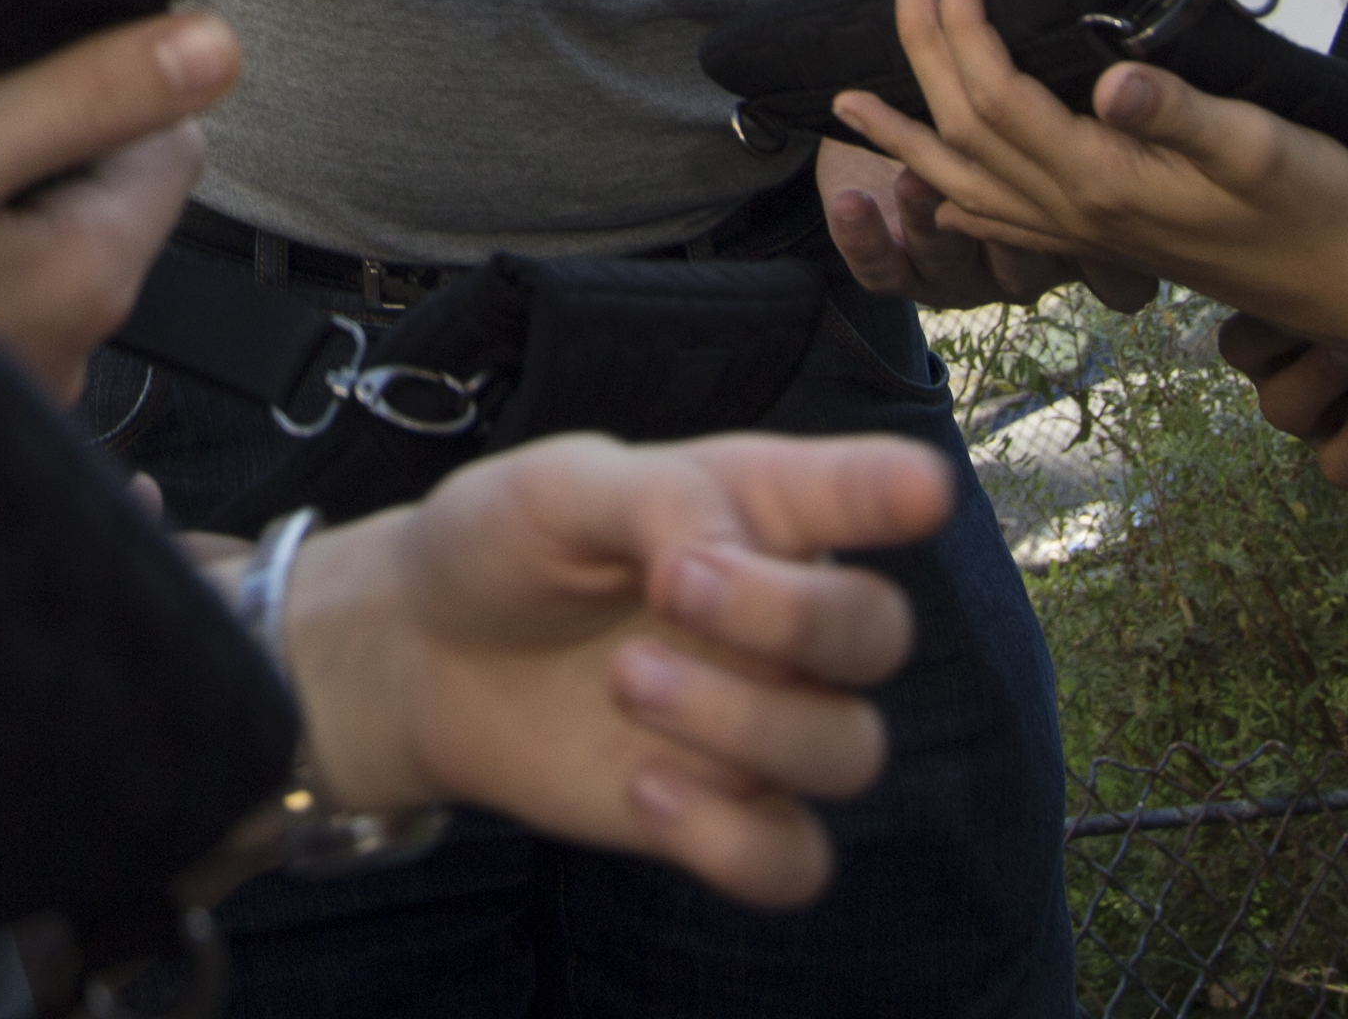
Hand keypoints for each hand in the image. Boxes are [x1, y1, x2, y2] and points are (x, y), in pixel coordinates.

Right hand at [0, 12, 230, 398]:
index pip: (171, 146)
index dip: (105, 86)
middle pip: (101, 199)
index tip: (15, 71)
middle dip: (38, 148)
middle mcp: (67, 348)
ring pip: (31, 249)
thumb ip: (86, 95)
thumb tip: (216, 47)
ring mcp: (7, 382)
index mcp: (90, 278)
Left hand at [280, 434, 949, 907]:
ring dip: (749, 722)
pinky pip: (795, 861)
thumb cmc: (504, 544)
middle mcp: (783, 619)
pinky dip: (733, 840)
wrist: (425, 652)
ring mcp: (763, 720)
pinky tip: (645, 789)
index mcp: (756, 509)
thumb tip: (724, 554)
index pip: (857, 494)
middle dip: (792, 616)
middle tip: (675, 585)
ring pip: (849, 750)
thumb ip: (654, 496)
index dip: (899, 494)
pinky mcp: (724, 813)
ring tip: (628, 680)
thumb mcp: (556, 485)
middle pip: (876, 633)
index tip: (922, 490)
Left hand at [829, 0, 1347, 372]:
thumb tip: (1114, 78)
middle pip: (965, 129)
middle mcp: (1076, 214)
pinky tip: (936, 194)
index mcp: (1102, 181)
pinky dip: (957, 200)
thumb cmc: (1315, 206)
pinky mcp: (1103, 241)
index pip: (997, 97)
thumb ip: (1183, 112)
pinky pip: (1004, 224)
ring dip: (906, 137)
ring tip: (847, 106)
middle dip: (921, 51)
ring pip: (966, 182)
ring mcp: (1083, 235)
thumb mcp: (1261, 146)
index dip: (961, 29)